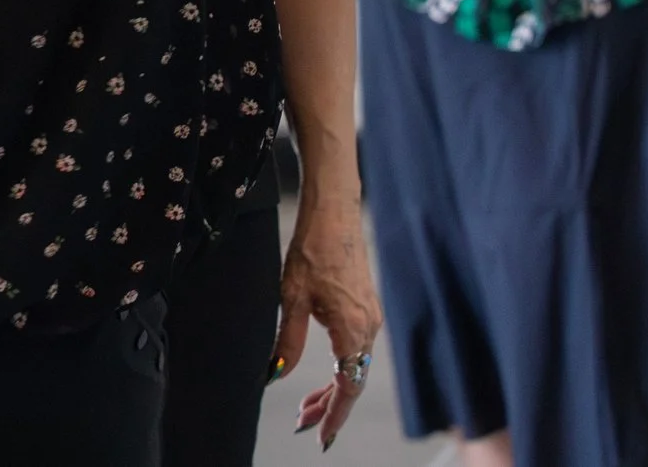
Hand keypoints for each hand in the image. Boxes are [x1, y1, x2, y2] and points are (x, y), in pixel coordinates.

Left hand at [271, 195, 382, 450]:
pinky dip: (340, 366)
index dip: (334, 415)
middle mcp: (369, 328)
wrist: (334, 211)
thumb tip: (276, 375)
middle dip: (329, 407)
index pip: (347, 387)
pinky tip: (323, 372)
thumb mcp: (292, 298)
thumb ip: (288, 342)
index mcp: (353, 330)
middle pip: (352, 381)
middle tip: (304, 424)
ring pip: (355, 365)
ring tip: (307, 406)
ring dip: (333, 387)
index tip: (320, 436)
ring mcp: (371, 316)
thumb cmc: (312, 249)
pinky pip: (356, 348)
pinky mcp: (366, 306)